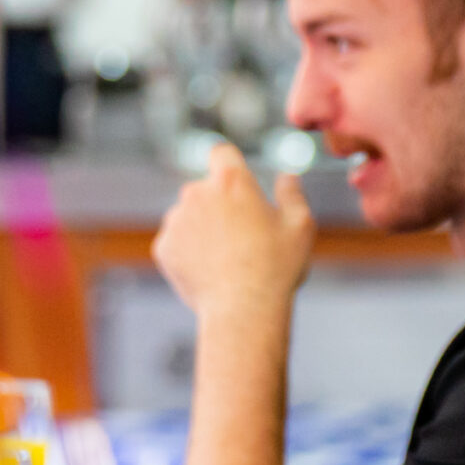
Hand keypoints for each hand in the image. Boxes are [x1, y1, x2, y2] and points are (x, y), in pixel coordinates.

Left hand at [151, 144, 313, 324]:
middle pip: (205, 188)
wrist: (243, 311)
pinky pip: (176, 242)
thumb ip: (292, 193)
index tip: (237, 180)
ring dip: (202, 228)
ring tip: (226, 259)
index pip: (221, 152)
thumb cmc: (276, 268)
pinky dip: (189, 252)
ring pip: (188, 215)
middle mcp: (196, 193)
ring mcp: (176, 220)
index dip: (229, 163)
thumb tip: (287, 177)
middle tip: (242, 235)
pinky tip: (210, 271)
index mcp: (231, 181)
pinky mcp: (163, 247)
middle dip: (219, 205)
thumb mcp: (300, 225)